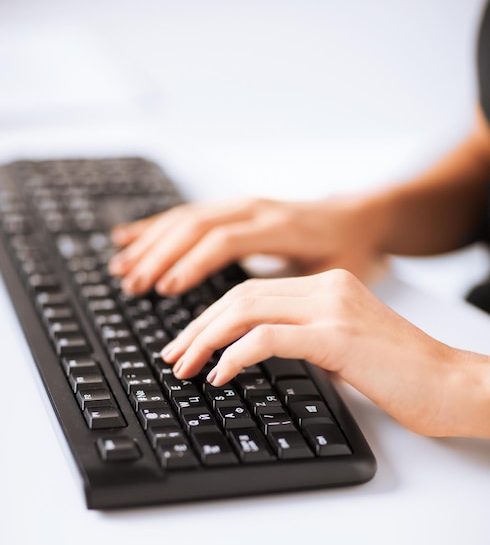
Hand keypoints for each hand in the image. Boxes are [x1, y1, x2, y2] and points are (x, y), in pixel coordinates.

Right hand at [109, 196, 384, 295]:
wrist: (362, 218)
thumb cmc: (352, 253)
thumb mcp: (335, 277)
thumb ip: (300, 298)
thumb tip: (263, 338)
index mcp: (280, 227)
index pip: (224, 242)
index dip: (192, 265)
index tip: (165, 290)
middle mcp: (257, 210)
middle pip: (196, 226)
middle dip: (160, 256)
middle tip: (134, 287)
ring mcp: (245, 206)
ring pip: (188, 217)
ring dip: (152, 242)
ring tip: (123, 268)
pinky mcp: (236, 210)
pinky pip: (191, 213)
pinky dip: (159, 226)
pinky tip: (133, 236)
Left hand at [162, 269, 489, 437]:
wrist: (451, 384)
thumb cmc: (401, 373)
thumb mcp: (344, 344)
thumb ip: (305, 336)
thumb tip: (258, 350)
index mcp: (327, 284)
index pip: (251, 289)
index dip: (211, 313)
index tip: (188, 340)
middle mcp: (327, 287)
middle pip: (240, 295)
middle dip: (198, 326)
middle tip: (172, 355)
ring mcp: (332, 308)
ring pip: (247, 310)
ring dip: (206, 339)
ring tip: (183, 366)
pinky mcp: (337, 336)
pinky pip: (268, 337)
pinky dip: (235, 354)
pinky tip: (218, 375)